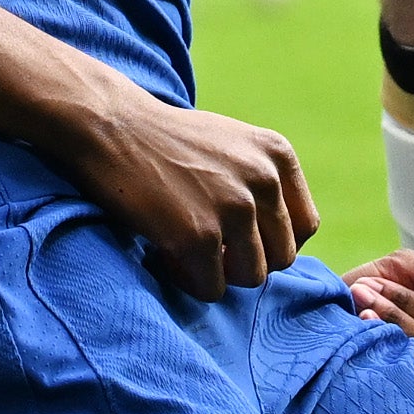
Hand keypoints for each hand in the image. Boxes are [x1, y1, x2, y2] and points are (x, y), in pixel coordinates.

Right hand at [58, 80, 313, 297]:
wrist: (109, 126)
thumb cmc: (164, 140)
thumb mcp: (232, 144)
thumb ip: (261, 182)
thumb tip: (283, 244)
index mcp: (277, 155)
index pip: (304, 226)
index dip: (271, 243)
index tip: (238, 240)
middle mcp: (263, 179)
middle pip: (282, 257)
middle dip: (245, 262)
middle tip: (208, 250)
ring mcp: (233, 208)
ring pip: (252, 277)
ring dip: (220, 275)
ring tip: (186, 252)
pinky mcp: (199, 236)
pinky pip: (212, 288)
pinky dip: (189, 281)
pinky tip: (166, 254)